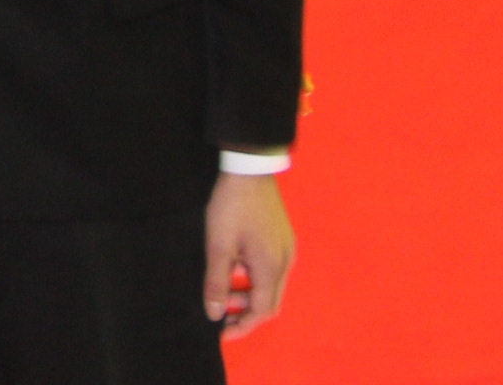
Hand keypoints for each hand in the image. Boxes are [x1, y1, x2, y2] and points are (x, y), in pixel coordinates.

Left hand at [203, 170, 293, 336]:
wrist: (250, 169)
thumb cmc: (231, 206)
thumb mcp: (218, 245)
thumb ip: (217, 281)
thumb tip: (215, 313)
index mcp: (271, 268)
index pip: (261, 311)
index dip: (242, 326)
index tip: (221, 332)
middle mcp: (286, 263)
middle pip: (270, 302)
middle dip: (246, 313)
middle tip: (221, 313)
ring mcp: (287, 250)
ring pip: (271, 286)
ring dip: (250, 295)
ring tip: (224, 291)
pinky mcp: (283, 239)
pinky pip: (272, 270)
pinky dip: (255, 278)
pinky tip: (236, 268)